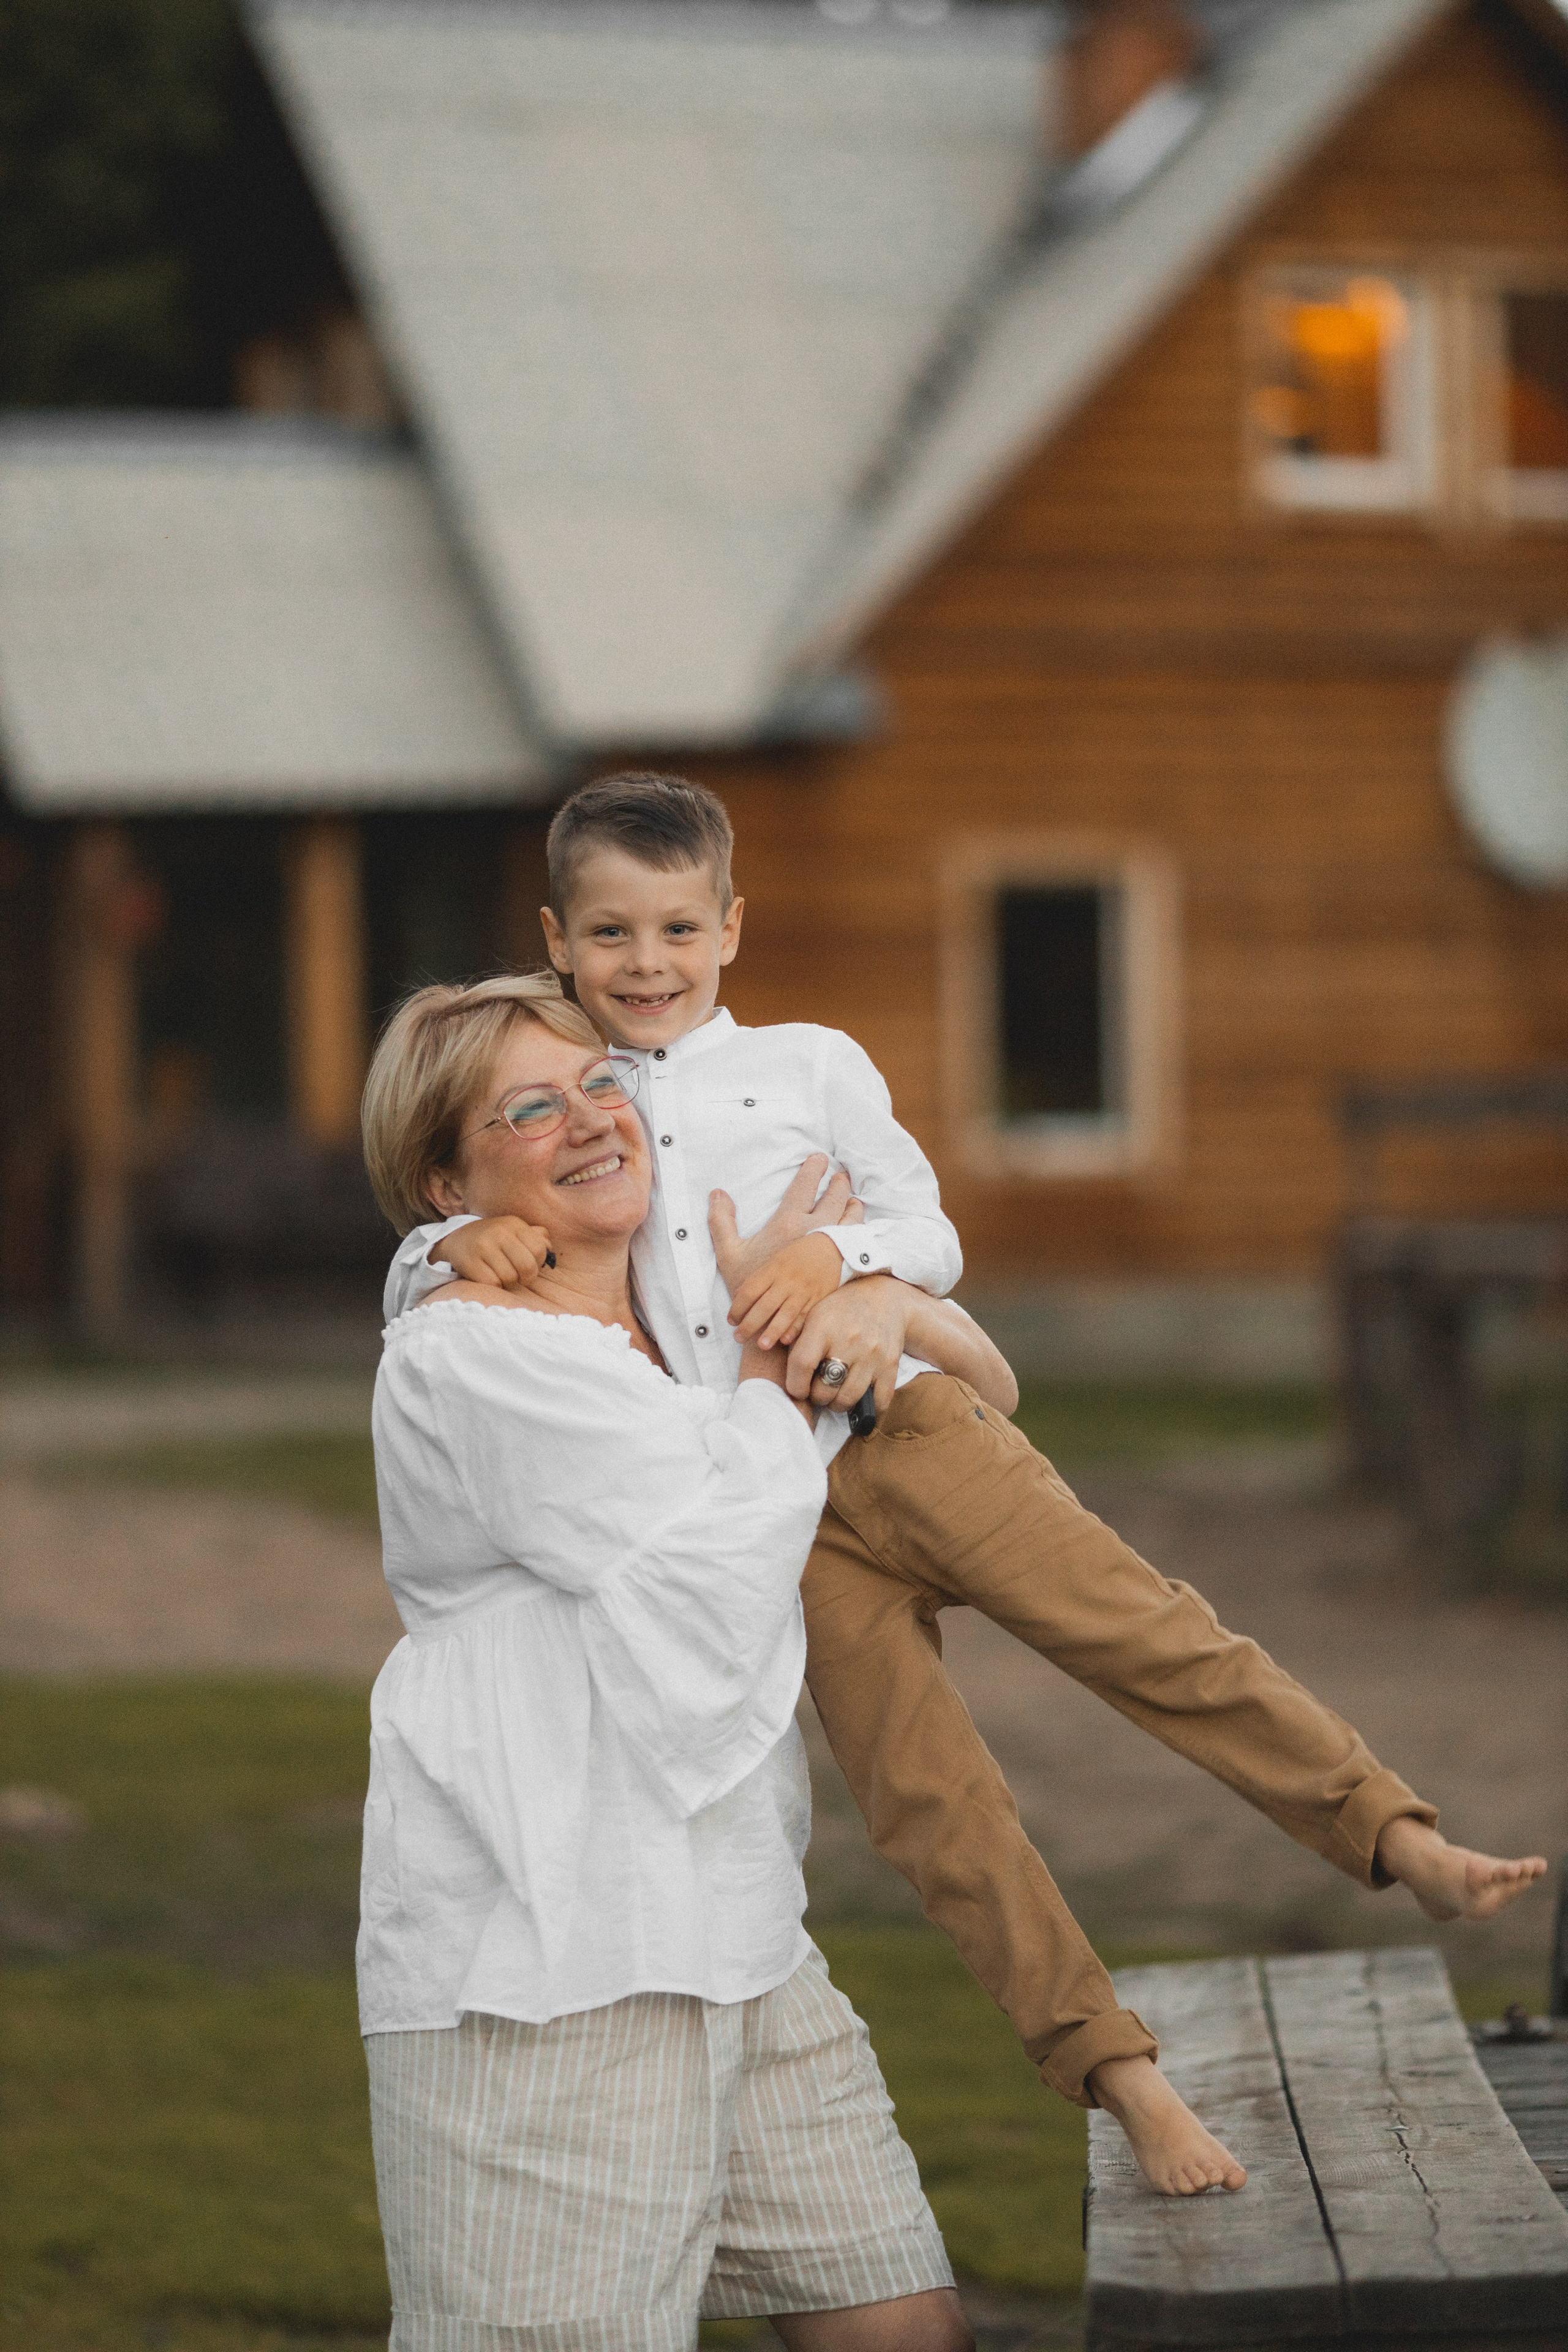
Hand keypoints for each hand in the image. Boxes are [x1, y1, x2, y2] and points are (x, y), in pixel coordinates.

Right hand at [437, 1215, 552, 1293]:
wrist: (456, 1239)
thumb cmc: (493, 1239)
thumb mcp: (514, 1231)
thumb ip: (535, 1237)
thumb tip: (549, 1248)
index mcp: (514, 1224)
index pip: (539, 1249)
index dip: (538, 1262)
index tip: (530, 1265)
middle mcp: (499, 1233)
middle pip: (527, 1266)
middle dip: (526, 1277)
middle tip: (519, 1277)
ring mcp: (483, 1247)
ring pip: (510, 1278)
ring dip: (509, 1283)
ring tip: (501, 1275)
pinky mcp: (470, 1262)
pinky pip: (493, 1283)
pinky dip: (494, 1285)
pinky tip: (489, 1277)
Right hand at [708, 1154, 859, 1299]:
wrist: (774, 1323)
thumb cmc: (750, 1288)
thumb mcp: (729, 1254)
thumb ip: (722, 1222)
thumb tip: (717, 1192)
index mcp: (788, 1224)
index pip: (804, 1186)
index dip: (812, 1169)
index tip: (819, 1157)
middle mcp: (813, 1232)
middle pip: (834, 1199)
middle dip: (839, 1184)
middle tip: (841, 1175)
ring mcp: (828, 1249)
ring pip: (849, 1219)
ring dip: (852, 1204)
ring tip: (854, 1198)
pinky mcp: (838, 1266)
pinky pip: (855, 1242)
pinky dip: (859, 1230)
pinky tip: (858, 1228)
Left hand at [726, 1232, 852, 1349]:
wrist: (831, 1247)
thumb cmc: (798, 1255)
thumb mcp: (775, 1260)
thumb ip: (758, 1278)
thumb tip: (739, 1297)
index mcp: (773, 1269)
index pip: (750, 1290)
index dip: (737, 1307)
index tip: (731, 1321)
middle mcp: (786, 1280)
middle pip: (764, 1305)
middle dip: (749, 1324)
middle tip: (738, 1338)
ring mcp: (803, 1290)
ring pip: (785, 1314)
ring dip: (772, 1331)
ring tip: (761, 1346)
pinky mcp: (818, 1298)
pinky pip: (805, 1316)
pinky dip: (796, 1328)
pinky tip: (786, 1340)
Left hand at [785, 1275, 912, 1414]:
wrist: (883, 1298)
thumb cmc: (841, 1310)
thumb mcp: (814, 1314)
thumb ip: (797, 1341)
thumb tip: (784, 1373)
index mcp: (824, 1326)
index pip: (802, 1365)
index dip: (795, 1385)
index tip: (797, 1389)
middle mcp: (849, 1340)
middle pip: (824, 1389)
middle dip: (816, 1397)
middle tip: (817, 1391)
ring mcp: (872, 1355)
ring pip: (848, 1399)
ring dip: (837, 1404)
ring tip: (834, 1395)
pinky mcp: (891, 1365)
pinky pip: (879, 1401)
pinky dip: (868, 1407)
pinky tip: (859, 1396)